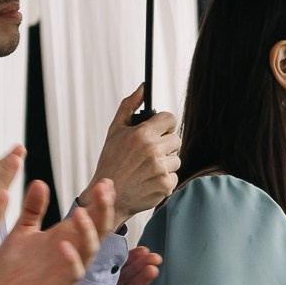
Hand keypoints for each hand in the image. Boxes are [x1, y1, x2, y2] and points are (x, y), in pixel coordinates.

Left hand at [0, 178, 112, 284]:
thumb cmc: (16, 267)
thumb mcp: (23, 232)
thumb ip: (33, 209)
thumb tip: (39, 182)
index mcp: (66, 237)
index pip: (92, 215)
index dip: (100, 200)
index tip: (105, 181)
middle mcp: (73, 252)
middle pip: (99, 229)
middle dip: (103, 210)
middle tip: (104, 190)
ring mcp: (69, 270)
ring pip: (89, 249)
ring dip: (87, 231)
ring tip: (79, 213)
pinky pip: (73, 273)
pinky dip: (71, 259)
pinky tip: (64, 245)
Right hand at [90, 85, 178, 226]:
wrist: (108, 197)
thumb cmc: (111, 162)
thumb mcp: (115, 131)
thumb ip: (129, 106)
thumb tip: (143, 88)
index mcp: (143, 134)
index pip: (170, 118)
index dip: (164, 124)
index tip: (158, 130)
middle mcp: (154, 151)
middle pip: (176, 139)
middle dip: (165, 144)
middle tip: (150, 152)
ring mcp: (161, 169)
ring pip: (177, 158)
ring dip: (165, 162)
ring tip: (147, 167)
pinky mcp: (166, 185)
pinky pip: (175, 175)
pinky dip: (164, 178)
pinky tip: (149, 179)